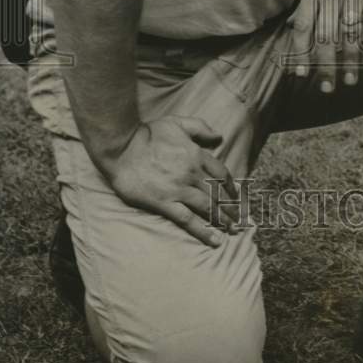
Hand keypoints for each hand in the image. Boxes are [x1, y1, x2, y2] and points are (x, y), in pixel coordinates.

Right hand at [103, 116, 240, 246]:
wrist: (122, 148)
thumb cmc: (148, 134)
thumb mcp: (177, 123)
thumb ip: (200, 128)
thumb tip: (219, 137)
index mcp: (196, 155)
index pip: (221, 173)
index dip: (231, 186)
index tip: (236, 196)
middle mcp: (192, 173)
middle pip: (217, 193)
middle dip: (231, 208)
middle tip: (241, 220)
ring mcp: (179, 189)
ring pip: (207, 207)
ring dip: (223, 220)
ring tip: (233, 230)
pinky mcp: (164, 203)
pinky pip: (188, 219)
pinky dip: (203, 231)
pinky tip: (214, 240)